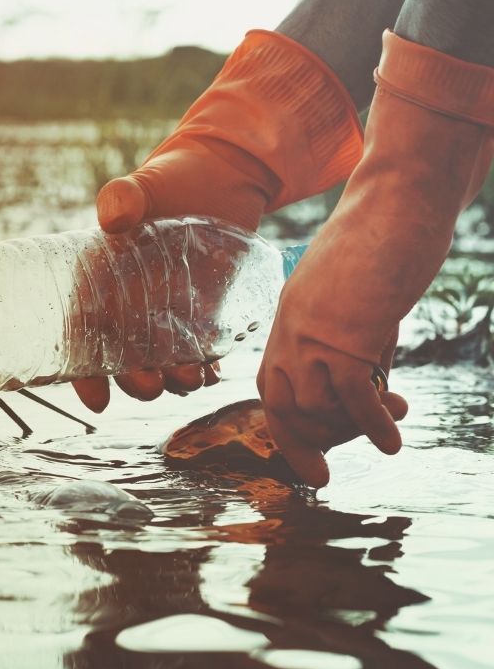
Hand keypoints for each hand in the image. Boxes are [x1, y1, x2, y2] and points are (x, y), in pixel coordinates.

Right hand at [70, 30, 360, 414]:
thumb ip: (123, 198)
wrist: (224, 176)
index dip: (83, 370)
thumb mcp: (144, 185)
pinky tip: (213, 371)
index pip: (80, 332)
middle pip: (120, 358)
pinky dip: (202, 367)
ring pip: (159, 361)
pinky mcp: (199, 314)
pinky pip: (195, 352)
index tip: (96, 399)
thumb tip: (111, 214)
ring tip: (190, 378)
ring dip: (171, 379)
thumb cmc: (173, 177)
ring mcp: (163, 313)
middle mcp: (126, 304)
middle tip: (153, 387)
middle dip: (133, 380)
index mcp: (100, 280)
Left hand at [256, 30, 493, 483]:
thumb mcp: (352, 295)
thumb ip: (351, 335)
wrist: (396, 201)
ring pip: (314, 408)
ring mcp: (315, 332)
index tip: (308, 466)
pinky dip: (372, 424)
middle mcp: (291, 329)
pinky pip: (353, 396)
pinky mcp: (349, 332)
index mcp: (288, 319)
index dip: (285, 431)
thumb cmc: (383, 242)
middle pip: (282, 406)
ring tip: (388, 422)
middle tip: (345, 458)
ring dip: (350, 430)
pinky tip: (392, 437)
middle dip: (310, 443)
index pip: (271, 388)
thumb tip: (369, 380)